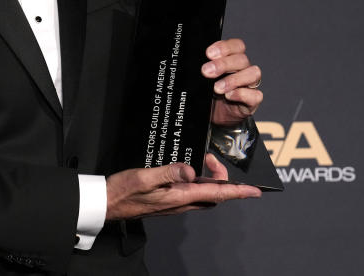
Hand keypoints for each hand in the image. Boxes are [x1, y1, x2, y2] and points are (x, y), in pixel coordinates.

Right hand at [106, 154, 260, 219]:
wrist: (108, 203)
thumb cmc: (123, 191)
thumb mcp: (145, 177)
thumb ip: (169, 172)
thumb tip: (191, 169)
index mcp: (180, 197)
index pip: (216, 193)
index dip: (237, 191)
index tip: (255, 191)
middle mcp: (181, 202)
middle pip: (214, 194)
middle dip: (222, 179)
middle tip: (214, 159)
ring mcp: (175, 203)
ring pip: (203, 194)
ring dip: (210, 179)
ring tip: (205, 160)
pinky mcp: (168, 200)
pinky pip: (191, 192)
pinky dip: (197, 181)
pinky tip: (188, 170)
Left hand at [201, 38, 261, 126]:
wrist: (214, 115)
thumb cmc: (208, 92)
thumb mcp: (203, 79)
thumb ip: (203, 69)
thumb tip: (196, 64)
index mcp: (233, 59)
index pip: (236, 45)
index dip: (224, 47)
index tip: (209, 53)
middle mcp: (243, 69)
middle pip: (242, 59)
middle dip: (223, 64)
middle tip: (206, 71)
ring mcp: (250, 85)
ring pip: (253, 74)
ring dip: (233, 79)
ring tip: (217, 88)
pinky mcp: (252, 101)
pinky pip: (255, 95)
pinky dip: (242, 94)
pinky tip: (229, 96)